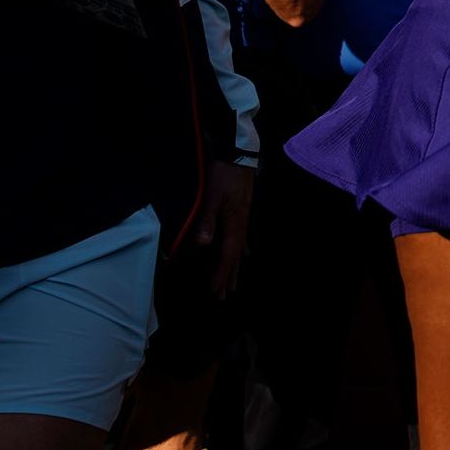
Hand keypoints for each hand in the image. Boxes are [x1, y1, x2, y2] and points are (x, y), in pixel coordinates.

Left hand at [190, 161, 254, 298]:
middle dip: (228, 276)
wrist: (237, 154)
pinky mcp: (242, 210)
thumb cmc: (223, 175)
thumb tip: (204, 245)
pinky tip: (245, 253)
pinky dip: (242, 248)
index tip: (215, 291)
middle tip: (223, 296)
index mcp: (233, 223)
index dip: (221, 274)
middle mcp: (240, 224)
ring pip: (239, 248)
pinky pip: (243, 236)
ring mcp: (243, 217)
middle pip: (235, 256)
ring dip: (234, 266)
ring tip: (233, 282)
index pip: (227, 256)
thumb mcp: (212, 197)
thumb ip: (207, 221)